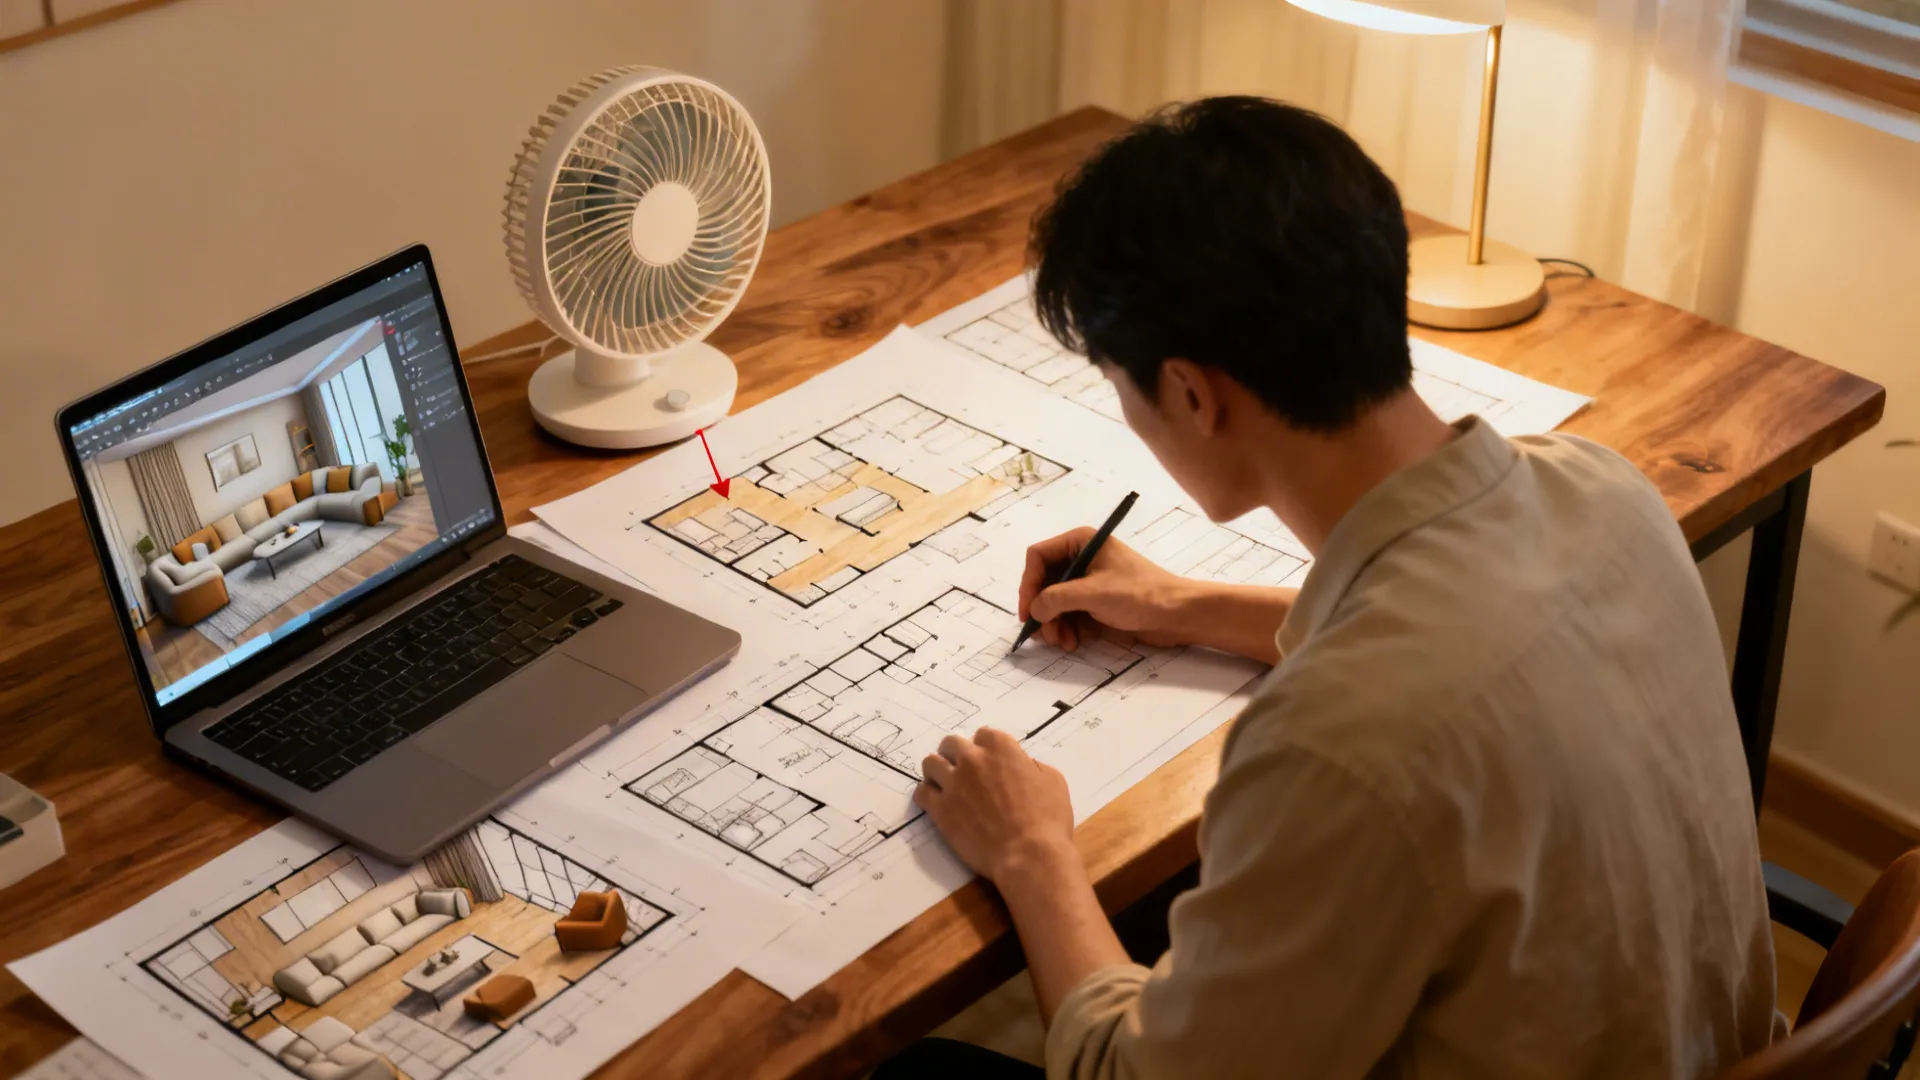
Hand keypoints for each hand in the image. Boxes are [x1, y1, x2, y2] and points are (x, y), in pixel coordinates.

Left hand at [915, 728, 1075, 883]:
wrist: (1029, 855)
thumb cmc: (1048, 819)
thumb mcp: (1052, 781)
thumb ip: (1030, 766)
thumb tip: (1020, 766)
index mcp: (1000, 747)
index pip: (983, 734)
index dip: (986, 748)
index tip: (989, 761)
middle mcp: (972, 759)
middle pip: (951, 743)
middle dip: (956, 754)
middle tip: (962, 770)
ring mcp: (953, 783)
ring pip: (930, 763)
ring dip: (938, 770)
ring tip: (945, 783)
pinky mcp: (940, 809)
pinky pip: (921, 792)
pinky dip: (927, 794)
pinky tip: (937, 802)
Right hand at [1020, 528, 1194, 651]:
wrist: (1176, 615)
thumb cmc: (1139, 594)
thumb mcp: (1093, 593)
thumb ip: (1056, 599)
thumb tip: (1033, 611)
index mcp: (1080, 542)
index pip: (1038, 557)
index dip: (1029, 584)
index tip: (1028, 612)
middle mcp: (1081, 558)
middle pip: (1043, 582)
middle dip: (1042, 610)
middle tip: (1043, 634)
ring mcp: (1088, 581)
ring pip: (1053, 602)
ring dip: (1053, 624)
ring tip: (1062, 641)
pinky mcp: (1095, 602)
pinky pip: (1069, 614)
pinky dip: (1066, 628)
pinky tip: (1073, 642)